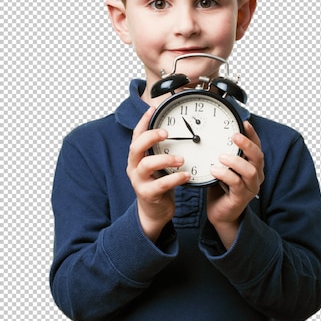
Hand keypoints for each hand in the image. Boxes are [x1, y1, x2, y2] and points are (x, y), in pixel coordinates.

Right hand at [127, 106, 190, 241]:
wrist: (154, 211)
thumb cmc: (158, 185)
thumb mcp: (159, 165)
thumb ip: (163, 151)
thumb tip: (179, 132)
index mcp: (137, 157)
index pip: (136, 135)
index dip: (143, 121)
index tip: (152, 109)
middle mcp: (134, 167)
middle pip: (136, 147)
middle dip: (150, 137)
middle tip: (166, 133)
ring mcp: (139, 181)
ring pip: (146, 165)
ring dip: (165, 159)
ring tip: (181, 159)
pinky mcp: (147, 194)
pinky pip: (160, 185)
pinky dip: (174, 179)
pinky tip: (186, 175)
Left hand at [206, 121, 264, 248]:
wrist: (220, 213)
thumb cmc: (221, 189)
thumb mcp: (223, 167)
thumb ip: (224, 154)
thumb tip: (214, 136)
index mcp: (252, 165)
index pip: (257, 147)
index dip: (252, 134)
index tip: (244, 123)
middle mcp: (255, 175)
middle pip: (258, 157)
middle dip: (247, 144)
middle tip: (234, 136)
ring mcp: (250, 187)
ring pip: (250, 171)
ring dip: (235, 161)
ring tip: (221, 157)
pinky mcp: (241, 197)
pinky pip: (237, 184)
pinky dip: (225, 175)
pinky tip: (215, 171)